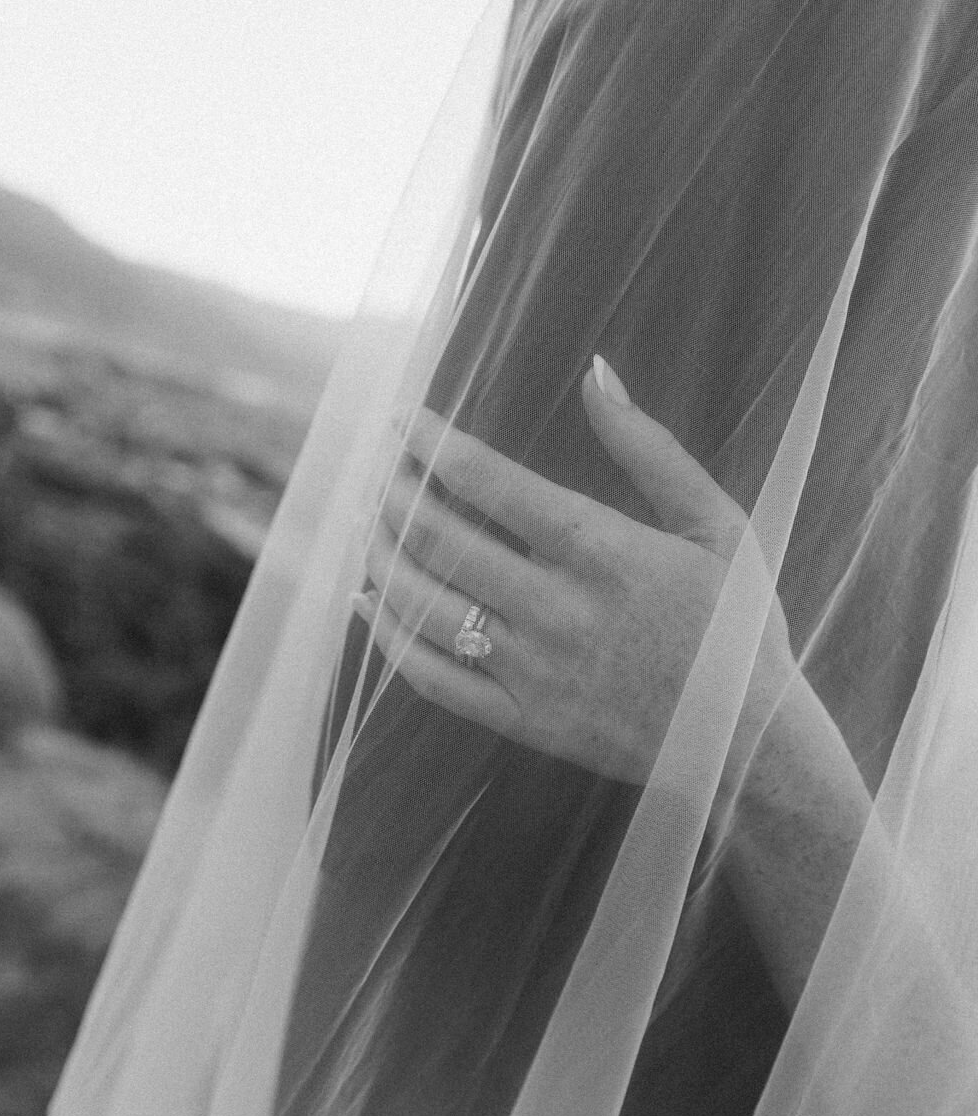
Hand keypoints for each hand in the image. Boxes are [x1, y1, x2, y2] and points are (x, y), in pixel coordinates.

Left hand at [353, 357, 794, 789]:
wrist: (747, 743)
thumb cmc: (737, 626)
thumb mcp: (716, 523)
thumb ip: (650, 447)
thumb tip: (597, 372)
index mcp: (602, 550)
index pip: (486, 481)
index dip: (430, 443)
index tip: (402, 420)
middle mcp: (556, 609)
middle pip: (439, 538)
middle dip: (394, 493)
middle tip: (380, 469)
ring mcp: (532, 670)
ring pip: (423, 605)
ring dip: (383, 555)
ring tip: (370, 522)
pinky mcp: (521, 720)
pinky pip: (433, 678)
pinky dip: (388, 637)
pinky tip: (369, 602)